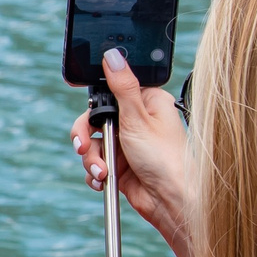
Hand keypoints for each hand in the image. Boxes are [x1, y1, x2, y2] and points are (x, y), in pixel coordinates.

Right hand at [70, 48, 193, 256]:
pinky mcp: (120, 166)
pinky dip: (95, 173)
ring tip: (102, 171)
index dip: (95, 107)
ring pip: (93, 144)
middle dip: (87, 137)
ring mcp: (127, 144)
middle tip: (84, 147)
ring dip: (92, 159)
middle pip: (95, 120)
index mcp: (146, 103)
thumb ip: (121, 86)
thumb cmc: (166, 159)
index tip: (90, 119)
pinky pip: (96, 164)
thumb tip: (112, 55)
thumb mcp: (138, 119)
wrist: (172, 201)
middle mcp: (136, 122)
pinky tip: (103, 180)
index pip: (109, 94)